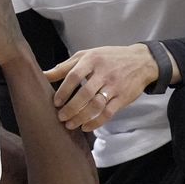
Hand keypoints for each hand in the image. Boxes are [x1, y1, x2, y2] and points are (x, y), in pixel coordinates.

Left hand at [43, 45, 165, 131]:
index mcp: (92, 60)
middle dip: (71, 108)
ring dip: (81, 117)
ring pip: (96, 105)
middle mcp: (103, 73)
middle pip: (85, 93)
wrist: (142, 61)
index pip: (74, 76)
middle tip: (61, 117)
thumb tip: (42, 75)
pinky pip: (108, 113)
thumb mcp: (87, 56)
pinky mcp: (123, 98)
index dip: (64, 90)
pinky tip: (86, 127)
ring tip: (70, 125)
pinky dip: (96, 122)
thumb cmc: (108, 58)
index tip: (55, 102)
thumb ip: (65, 66)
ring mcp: (114, 86)